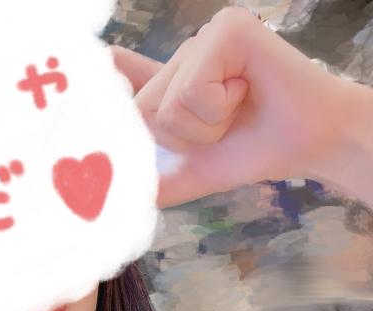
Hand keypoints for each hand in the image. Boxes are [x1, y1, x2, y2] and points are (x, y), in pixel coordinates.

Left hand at [112, 7, 350, 207]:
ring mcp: (204, 37)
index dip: (101, 80)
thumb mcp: (191, 172)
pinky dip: (219, 110)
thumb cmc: (252, 152)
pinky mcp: (227, 30)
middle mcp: (183, 52)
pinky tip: (247, 92)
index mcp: (172, 79)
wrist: (308, 146)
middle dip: (182, 138)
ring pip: (166, 105)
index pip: (124, 78)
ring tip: (238, 109)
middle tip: (224, 126)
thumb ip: (153, 181)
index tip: (79, 76)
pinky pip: (193, 90)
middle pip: (140, 110)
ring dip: (205, 127)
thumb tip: (112, 205)